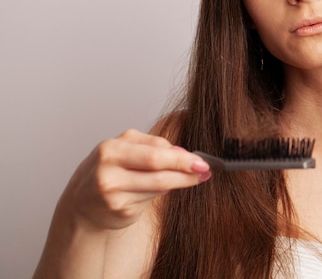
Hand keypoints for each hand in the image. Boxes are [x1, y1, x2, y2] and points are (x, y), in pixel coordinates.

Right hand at [60, 129, 210, 230]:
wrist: (81, 203)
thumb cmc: (108, 170)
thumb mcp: (124, 150)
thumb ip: (152, 147)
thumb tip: (185, 153)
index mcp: (111, 149)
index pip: (155, 152)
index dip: (182, 157)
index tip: (201, 160)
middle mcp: (108, 171)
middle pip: (158, 170)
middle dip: (185, 171)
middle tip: (204, 170)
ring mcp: (113, 194)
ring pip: (158, 187)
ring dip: (179, 183)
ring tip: (191, 179)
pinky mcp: (120, 211)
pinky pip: (152, 200)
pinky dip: (160, 193)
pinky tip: (157, 190)